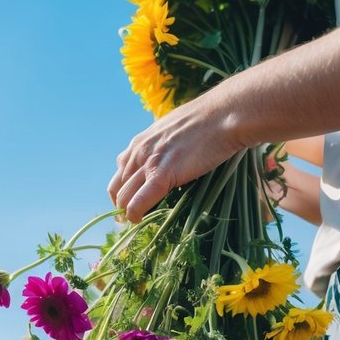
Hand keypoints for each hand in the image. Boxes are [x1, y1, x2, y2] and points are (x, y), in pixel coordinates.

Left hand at [108, 95, 244, 222]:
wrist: (222, 115)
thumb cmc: (206, 122)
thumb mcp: (174, 131)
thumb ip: (163, 145)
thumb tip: (168, 156)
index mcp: (140, 142)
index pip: (120, 172)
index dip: (122, 191)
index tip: (130, 204)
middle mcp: (138, 152)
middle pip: (117, 187)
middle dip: (121, 206)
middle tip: (129, 220)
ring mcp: (148, 163)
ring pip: (124, 196)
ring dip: (126, 213)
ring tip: (134, 223)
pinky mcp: (161, 175)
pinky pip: (138, 202)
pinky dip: (134, 215)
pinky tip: (138, 221)